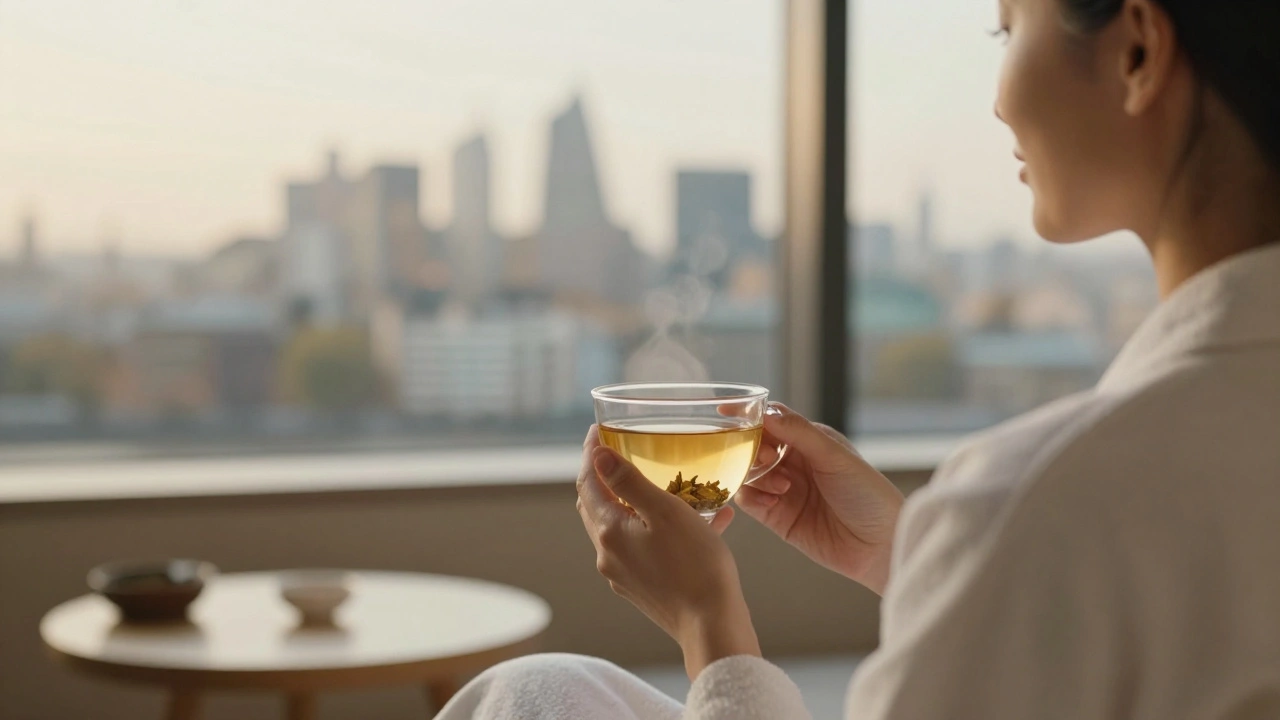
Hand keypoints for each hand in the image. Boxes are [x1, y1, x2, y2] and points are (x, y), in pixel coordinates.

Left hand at [576, 426, 760, 679]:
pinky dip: (655, 528)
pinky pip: (642, 547)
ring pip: (619, 527)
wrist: (712, 625)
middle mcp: (608, 555)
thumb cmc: (695, 565)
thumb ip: (628, 481)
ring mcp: (624, 574)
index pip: (587, 482)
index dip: (591, 453)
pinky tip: (697, 521)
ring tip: (661, 484)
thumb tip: (598, 456)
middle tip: (619, 452)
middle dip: (604, 477)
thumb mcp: (664, 511)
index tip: (597, 431)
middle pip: (596, 506)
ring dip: (632, 502)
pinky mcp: (642, 588)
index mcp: (609, 532)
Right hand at [735, 404, 903, 594]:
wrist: (880, 546)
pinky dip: (753, 498)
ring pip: (747, 474)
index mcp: (809, 441)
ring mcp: (783, 489)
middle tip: (766, 458)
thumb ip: (799, 433)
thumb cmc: (868, 495)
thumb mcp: (835, 457)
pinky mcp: (777, 517)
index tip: (724, 413)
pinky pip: (750, 501)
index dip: (749, 417)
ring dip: (756, 476)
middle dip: (752, 449)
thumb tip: (766, 411)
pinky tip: (773, 503)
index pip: (771, 421)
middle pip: (753, 447)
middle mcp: (793, 462)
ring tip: (782, 488)